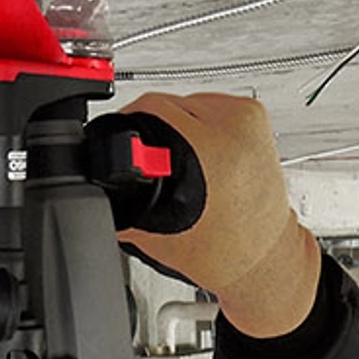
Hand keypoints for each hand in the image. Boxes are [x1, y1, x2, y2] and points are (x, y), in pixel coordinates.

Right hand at [113, 88, 316, 337]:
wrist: (264, 257)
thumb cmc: (225, 253)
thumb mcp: (156, 233)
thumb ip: (121, 206)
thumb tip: (94, 186)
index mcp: (211, 150)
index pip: (150, 108)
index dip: (127, 127)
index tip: (125, 145)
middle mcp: (234, 128)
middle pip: (167, 103)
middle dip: (153, 131)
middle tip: (157, 165)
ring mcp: (248, 119)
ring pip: (186, 100)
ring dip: (176, 125)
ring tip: (183, 162)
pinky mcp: (255, 115)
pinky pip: (209, 104)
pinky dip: (199, 123)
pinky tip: (201, 152)